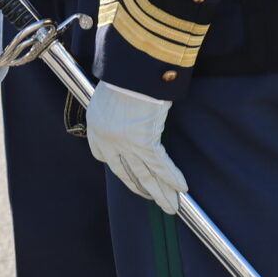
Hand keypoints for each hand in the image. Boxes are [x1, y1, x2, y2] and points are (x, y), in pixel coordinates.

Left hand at [87, 82, 188, 213]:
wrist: (129, 70)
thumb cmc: (122, 75)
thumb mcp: (109, 94)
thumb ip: (116, 110)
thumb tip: (130, 115)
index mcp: (96, 127)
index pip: (103, 157)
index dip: (119, 168)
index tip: (130, 175)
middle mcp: (108, 140)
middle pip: (127, 173)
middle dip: (143, 189)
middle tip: (154, 201)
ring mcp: (125, 144)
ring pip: (145, 175)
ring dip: (160, 193)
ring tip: (170, 206)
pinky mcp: (143, 142)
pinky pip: (160, 165)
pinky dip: (172, 177)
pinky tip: (181, 189)